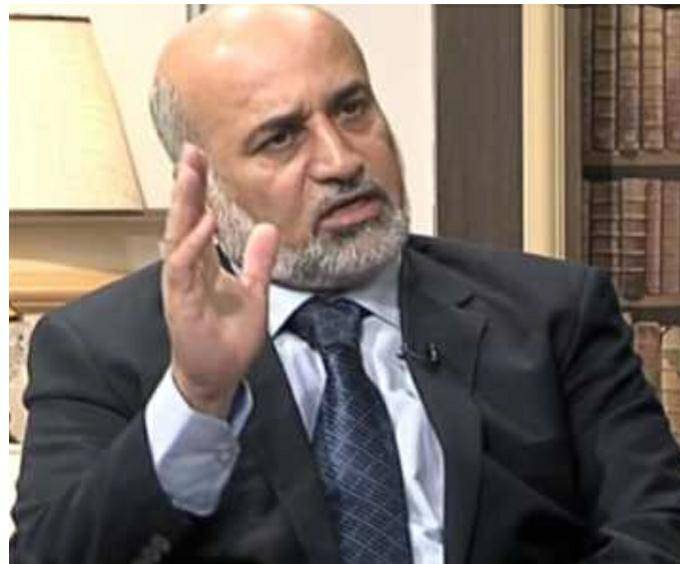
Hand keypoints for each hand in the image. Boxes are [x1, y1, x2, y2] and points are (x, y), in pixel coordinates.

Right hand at [161, 144, 279, 416]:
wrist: (218, 377)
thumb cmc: (228, 338)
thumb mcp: (254, 292)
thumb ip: (258, 261)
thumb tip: (267, 228)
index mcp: (203, 265)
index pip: (199, 218)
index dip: (200, 189)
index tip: (203, 158)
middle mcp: (188, 269)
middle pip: (184, 218)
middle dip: (187, 184)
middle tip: (190, 150)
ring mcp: (181, 284)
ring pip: (177, 236)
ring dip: (184, 203)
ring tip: (190, 172)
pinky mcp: (181, 303)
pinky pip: (183, 268)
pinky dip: (192, 244)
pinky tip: (203, 222)